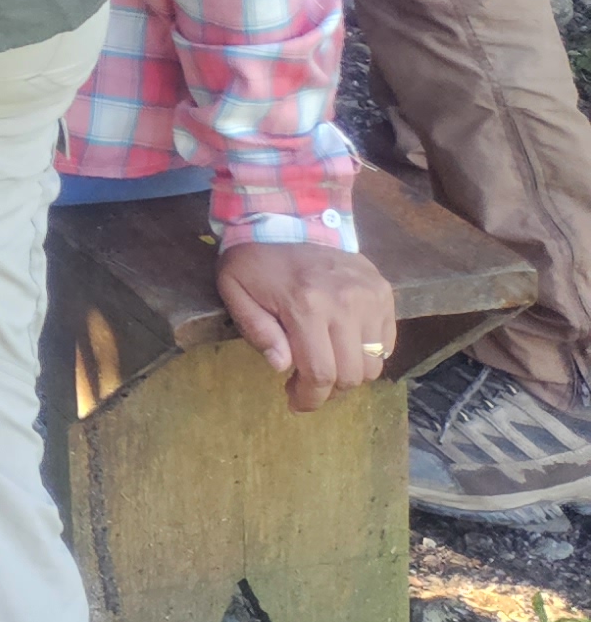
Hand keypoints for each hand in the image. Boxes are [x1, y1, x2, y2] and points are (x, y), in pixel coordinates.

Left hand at [217, 239, 394, 412]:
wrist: (287, 219)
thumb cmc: (256, 260)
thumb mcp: (236, 291)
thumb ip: (257, 331)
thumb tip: (282, 367)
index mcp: (306, 306)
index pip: (321, 374)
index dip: (310, 399)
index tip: (295, 402)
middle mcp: (346, 303)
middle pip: (351, 375)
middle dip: (327, 391)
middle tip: (307, 385)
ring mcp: (370, 297)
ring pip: (374, 364)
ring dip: (349, 374)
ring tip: (325, 364)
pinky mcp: (383, 292)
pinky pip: (386, 343)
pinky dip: (368, 354)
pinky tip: (342, 344)